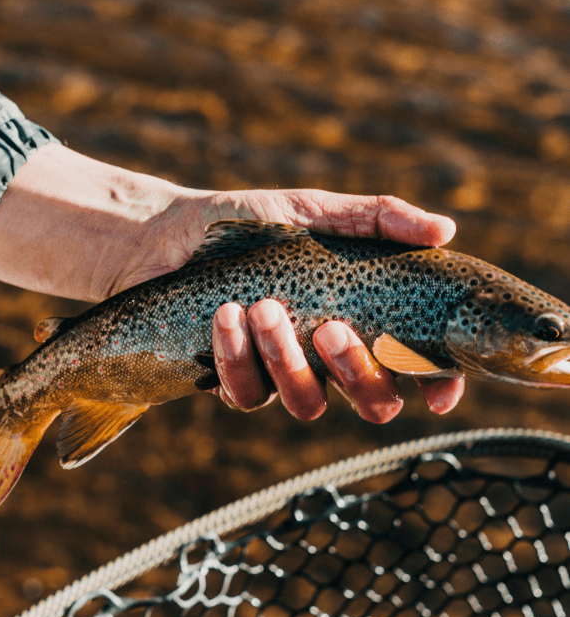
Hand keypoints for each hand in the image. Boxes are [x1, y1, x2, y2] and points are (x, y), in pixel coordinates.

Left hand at [185, 190, 463, 421]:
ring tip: (264, 309)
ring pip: (307, 404)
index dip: (435, 384)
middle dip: (358, 373)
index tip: (439, 391)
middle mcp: (327, 359)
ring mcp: (282, 375)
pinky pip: (246, 394)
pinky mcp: (234, 380)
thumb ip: (377, 220)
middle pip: (372, 402)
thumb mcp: (314, 212)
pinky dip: (237, 357)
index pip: (413, 366)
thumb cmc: (251, 226)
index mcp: (360, 321)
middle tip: (331, 330)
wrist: (171, 237)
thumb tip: (445, 229)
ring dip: (289, 361)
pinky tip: (226, 316)